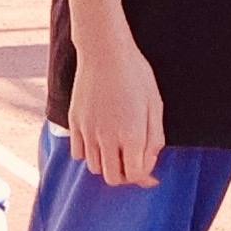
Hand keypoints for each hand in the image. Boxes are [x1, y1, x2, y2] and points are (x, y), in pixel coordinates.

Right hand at [66, 14, 168, 188]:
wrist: (104, 52)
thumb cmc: (136, 75)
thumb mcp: (155, 106)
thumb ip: (154, 139)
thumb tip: (150, 165)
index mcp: (131, 135)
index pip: (134, 175)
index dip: (144, 177)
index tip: (149, 171)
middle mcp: (107, 138)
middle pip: (113, 178)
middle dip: (126, 175)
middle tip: (133, 162)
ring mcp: (87, 131)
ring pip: (94, 168)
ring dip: (107, 165)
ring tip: (117, 149)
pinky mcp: (74, 123)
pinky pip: (79, 153)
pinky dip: (89, 153)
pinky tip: (99, 140)